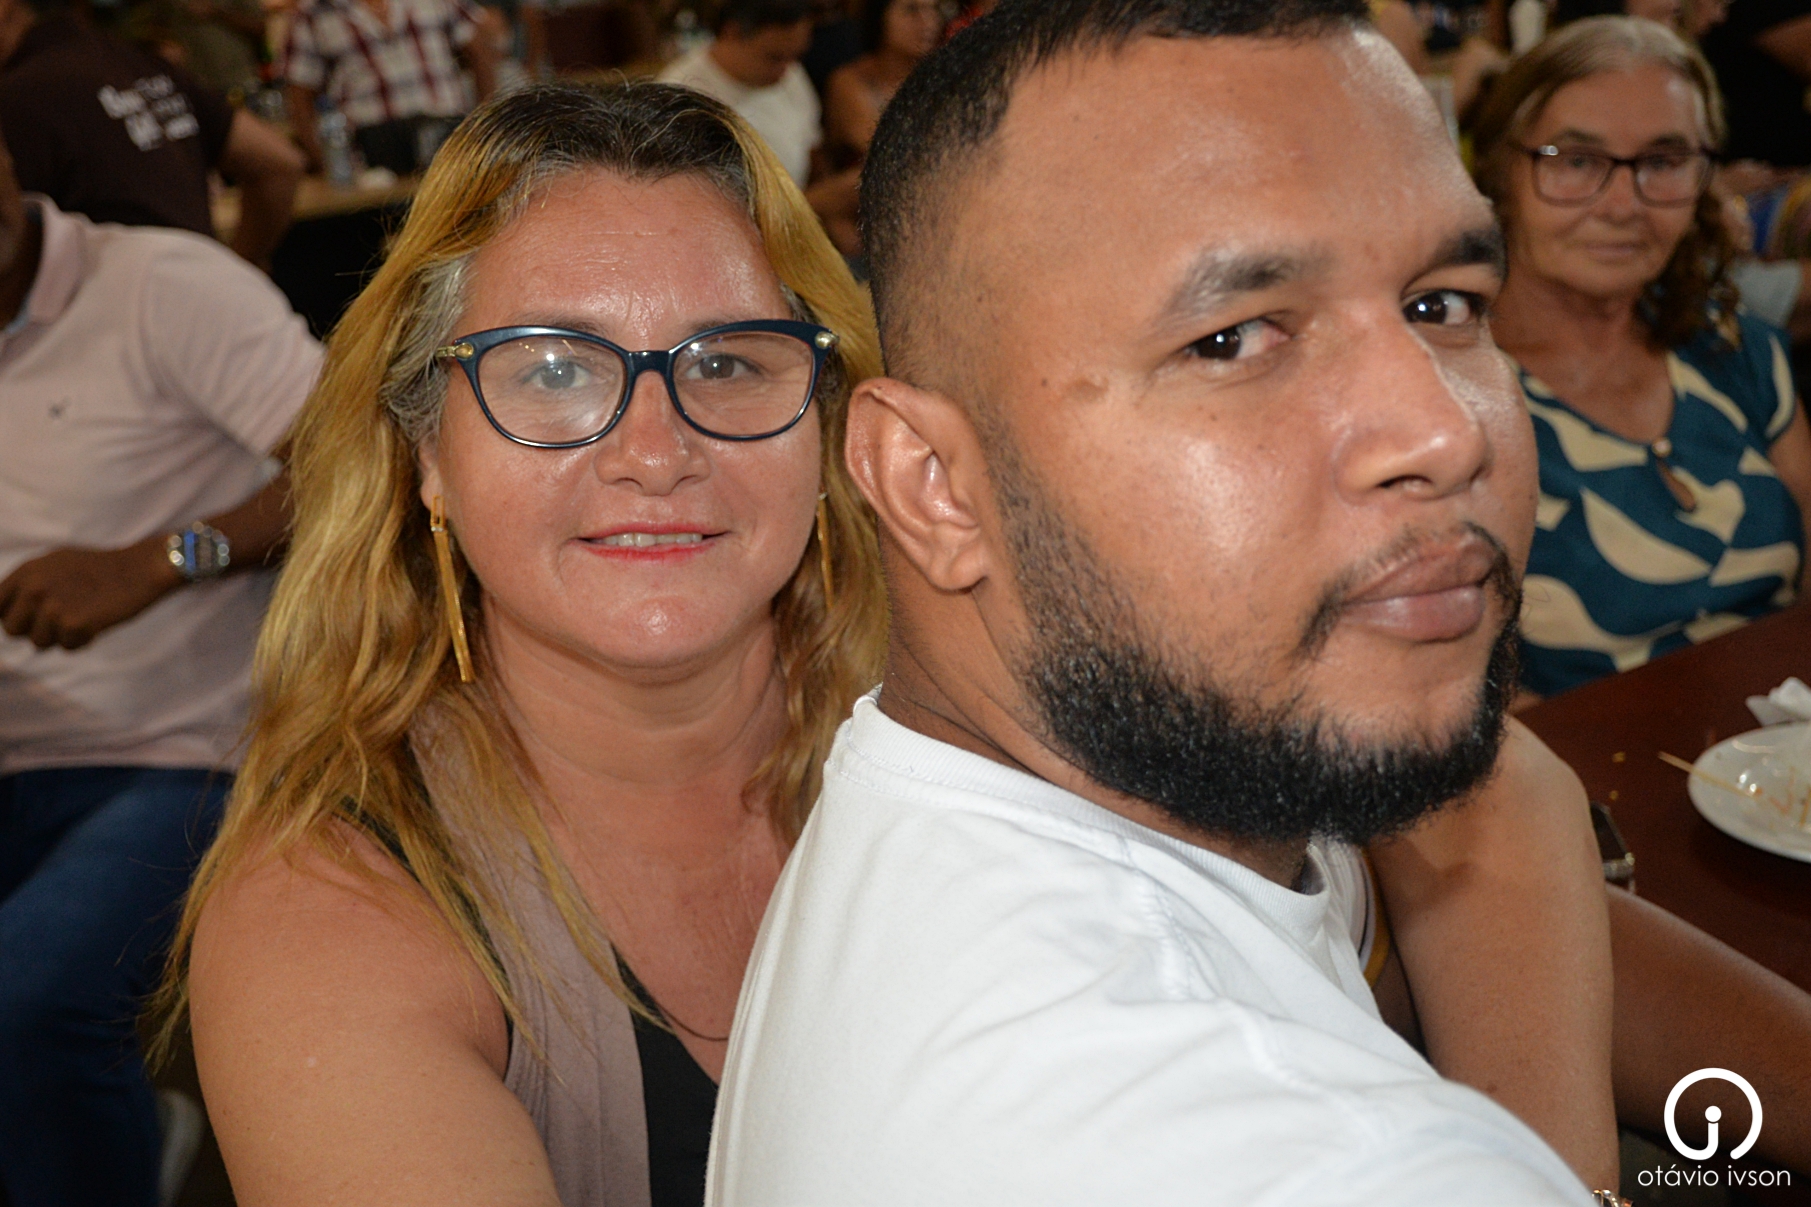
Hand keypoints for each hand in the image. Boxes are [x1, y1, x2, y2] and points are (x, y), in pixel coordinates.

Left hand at [0, 540, 183, 649]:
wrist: (141, 569)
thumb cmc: (102, 568)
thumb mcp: (56, 563)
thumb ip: (30, 582)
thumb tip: (3, 608)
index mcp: (28, 571)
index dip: (15, 616)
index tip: (33, 619)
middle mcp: (35, 588)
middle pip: (12, 629)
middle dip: (35, 630)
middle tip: (61, 621)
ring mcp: (53, 607)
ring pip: (39, 642)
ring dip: (61, 637)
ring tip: (83, 619)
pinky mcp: (74, 624)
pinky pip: (67, 647)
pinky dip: (82, 641)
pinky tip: (97, 624)